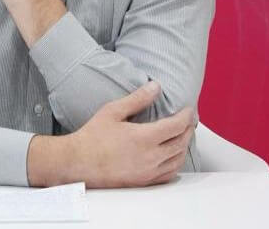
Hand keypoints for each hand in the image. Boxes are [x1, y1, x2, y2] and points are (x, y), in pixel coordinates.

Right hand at [58, 81, 195, 187]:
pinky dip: (176, 164)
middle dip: (189, 129)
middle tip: (190, 120)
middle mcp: (151, 157)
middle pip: (181, 142)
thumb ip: (137, 99)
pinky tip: (173, 157)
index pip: (177, 125)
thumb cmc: (92, 137)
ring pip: (178, 160)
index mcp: (145, 138)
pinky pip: (169, 175)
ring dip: (184, 146)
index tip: (189, 110)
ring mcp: (149, 172)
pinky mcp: (144, 182)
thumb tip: (155, 87)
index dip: (186, 116)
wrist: (78, 162)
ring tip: (183, 136)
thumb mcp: (112, 111)